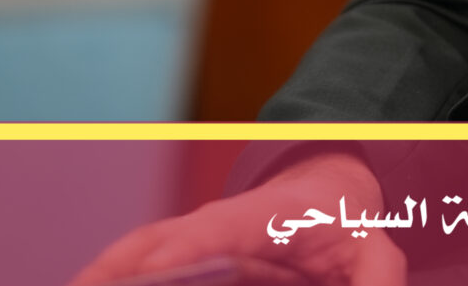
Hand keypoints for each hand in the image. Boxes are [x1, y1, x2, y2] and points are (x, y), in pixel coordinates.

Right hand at [68, 151, 405, 285]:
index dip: (186, 248)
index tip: (158, 264)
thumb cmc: (348, 223)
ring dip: (104, 273)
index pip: (220, 230)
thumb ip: (375, 281)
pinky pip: (141, 262)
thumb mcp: (377, 252)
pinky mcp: (187, 257)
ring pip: (139, 253)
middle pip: (160, 242)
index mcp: (267, 216)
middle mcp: (220, 224)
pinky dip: (113, 274)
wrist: (330, 191)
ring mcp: (196, 239)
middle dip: (121, 268)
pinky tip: (91, 285)